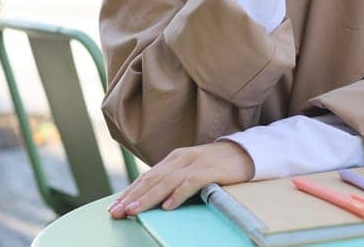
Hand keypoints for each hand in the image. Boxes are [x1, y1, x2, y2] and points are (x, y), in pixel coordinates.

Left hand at [107, 141, 254, 218]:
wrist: (248, 152)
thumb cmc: (218, 165)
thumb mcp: (192, 170)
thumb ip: (175, 179)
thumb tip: (155, 198)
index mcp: (174, 159)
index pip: (146, 176)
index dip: (129, 191)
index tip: (115, 206)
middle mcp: (181, 158)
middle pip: (151, 179)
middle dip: (132, 196)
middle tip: (117, 211)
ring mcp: (196, 163)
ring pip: (166, 181)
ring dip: (148, 197)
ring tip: (134, 211)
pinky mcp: (211, 170)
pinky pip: (191, 183)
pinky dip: (178, 194)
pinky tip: (168, 205)